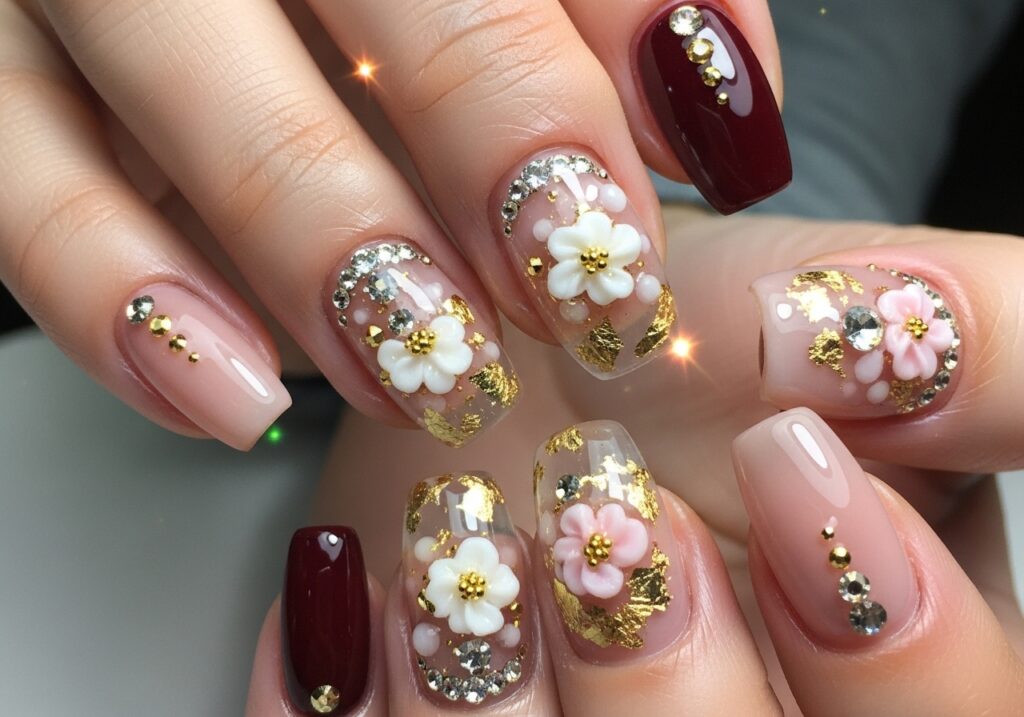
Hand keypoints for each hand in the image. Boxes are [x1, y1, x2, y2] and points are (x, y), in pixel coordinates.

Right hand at [0, 0, 785, 449]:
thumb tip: (716, 107)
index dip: (637, 25)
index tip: (718, 157)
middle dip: (500, 130)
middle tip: (584, 284)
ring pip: (186, 91)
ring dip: (326, 245)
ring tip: (435, 367)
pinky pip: (21, 195)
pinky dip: (119, 306)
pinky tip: (229, 393)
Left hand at [278, 207, 1023, 713]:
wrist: (530, 350)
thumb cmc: (688, 328)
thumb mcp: (845, 300)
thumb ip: (967, 332)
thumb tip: (908, 342)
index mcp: (882, 671)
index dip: (898, 643)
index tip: (783, 452)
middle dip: (659, 681)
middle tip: (599, 500)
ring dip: (488, 691)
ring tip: (454, 541)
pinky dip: (365, 701)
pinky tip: (363, 596)